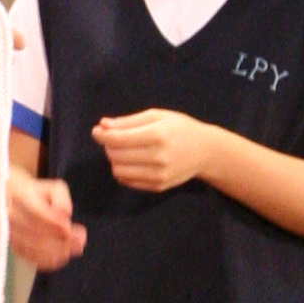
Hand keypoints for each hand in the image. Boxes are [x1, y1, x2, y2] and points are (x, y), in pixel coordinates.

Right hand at [0, 165, 85, 271]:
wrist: (4, 200)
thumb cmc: (33, 193)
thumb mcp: (51, 187)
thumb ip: (61, 198)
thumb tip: (65, 214)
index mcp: (19, 197)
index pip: (37, 214)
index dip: (55, 224)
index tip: (71, 229)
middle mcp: (10, 217)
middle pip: (36, 235)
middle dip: (61, 241)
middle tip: (80, 241)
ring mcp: (10, 234)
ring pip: (33, 249)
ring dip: (57, 252)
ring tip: (75, 248)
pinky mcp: (13, 247)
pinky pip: (30, 258)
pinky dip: (48, 260)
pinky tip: (63, 256)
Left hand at [91, 110, 216, 193]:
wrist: (206, 151)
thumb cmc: (180, 128)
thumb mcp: (157, 116)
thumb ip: (129, 122)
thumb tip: (103, 126)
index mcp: (157, 135)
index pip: (118, 139)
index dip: (102, 135)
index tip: (97, 131)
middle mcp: (158, 157)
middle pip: (116, 155)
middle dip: (109, 146)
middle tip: (114, 138)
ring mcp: (158, 175)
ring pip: (119, 170)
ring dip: (114, 160)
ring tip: (123, 150)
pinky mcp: (158, 186)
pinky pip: (128, 181)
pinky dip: (123, 171)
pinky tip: (130, 162)